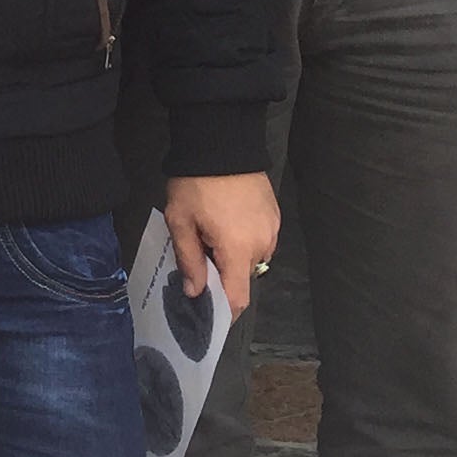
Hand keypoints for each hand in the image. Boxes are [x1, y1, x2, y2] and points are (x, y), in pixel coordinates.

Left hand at [164, 171, 280, 312]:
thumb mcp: (180, 222)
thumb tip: (196, 293)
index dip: (224, 311)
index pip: (238, 297)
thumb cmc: (195, 184)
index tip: (208, 312)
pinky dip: (242, 239)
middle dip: (221, 275)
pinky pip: (258, 240)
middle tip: (197, 256)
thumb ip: (189, 260)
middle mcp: (262, 245)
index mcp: (238, 249)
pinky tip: (225, 221)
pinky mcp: (275, 216)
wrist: (222, 144)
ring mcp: (272, 230)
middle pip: (242, 277)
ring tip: (210, 232)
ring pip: (251, 258)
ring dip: (232, 255)